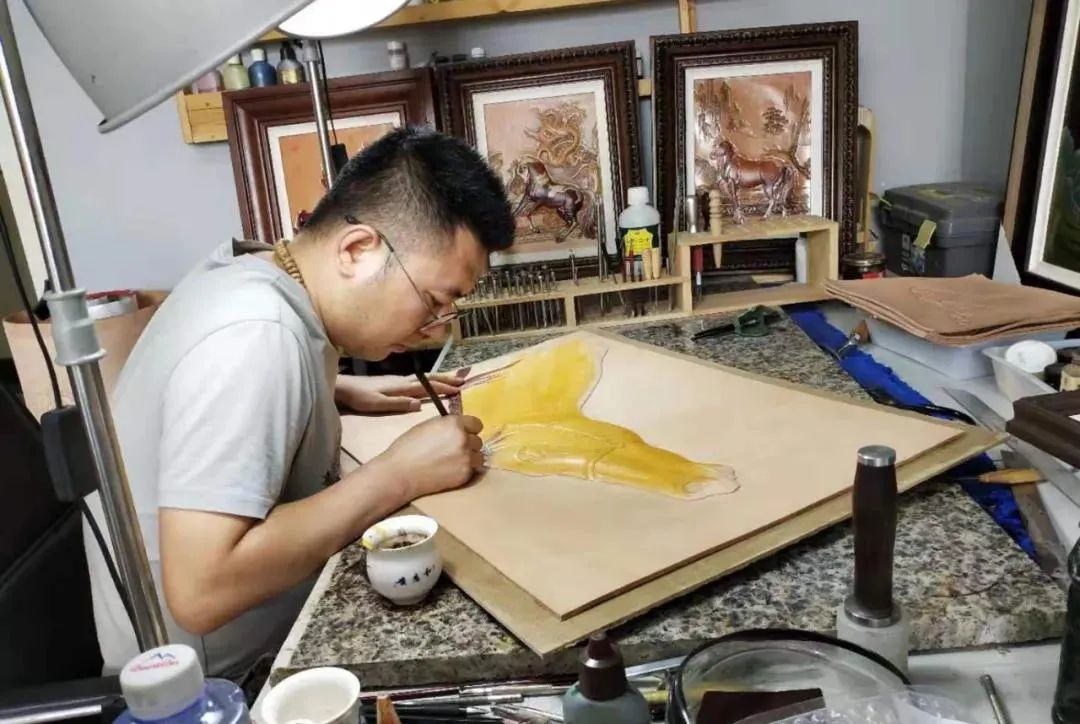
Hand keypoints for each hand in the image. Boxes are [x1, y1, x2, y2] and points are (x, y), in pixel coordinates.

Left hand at [335, 373, 462, 413]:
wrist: (344, 388)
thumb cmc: (359, 397)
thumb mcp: (377, 404)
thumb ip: (398, 403)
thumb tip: (420, 404)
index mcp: (401, 386)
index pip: (427, 386)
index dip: (443, 387)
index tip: (459, 389)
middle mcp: (402, 380)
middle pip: (429, 378)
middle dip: (446, 379)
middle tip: (463, 381)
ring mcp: (398, 380)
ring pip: (424, 378)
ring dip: (440, 378)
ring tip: (453, 379)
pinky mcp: (394, 382)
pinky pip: (418, 380)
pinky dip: (429, 380)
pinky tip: (431, 383)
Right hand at [375, 415, 484, 498]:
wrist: (400, 472)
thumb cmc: (408, 447)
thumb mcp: (428, 426)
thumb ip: (447, 425)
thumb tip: (457, 428)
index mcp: (454, 423)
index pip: (476, 424)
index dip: (469, 429)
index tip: (463, 434)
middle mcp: (464, 439)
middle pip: (478, 440)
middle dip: (468, 444)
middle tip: (453, 450)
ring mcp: (466, 458)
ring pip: (478, 456)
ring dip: (470, 458)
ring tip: (453, 461)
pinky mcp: (465, 475)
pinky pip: (472, 470)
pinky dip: (464, 470)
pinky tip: (449, 470)